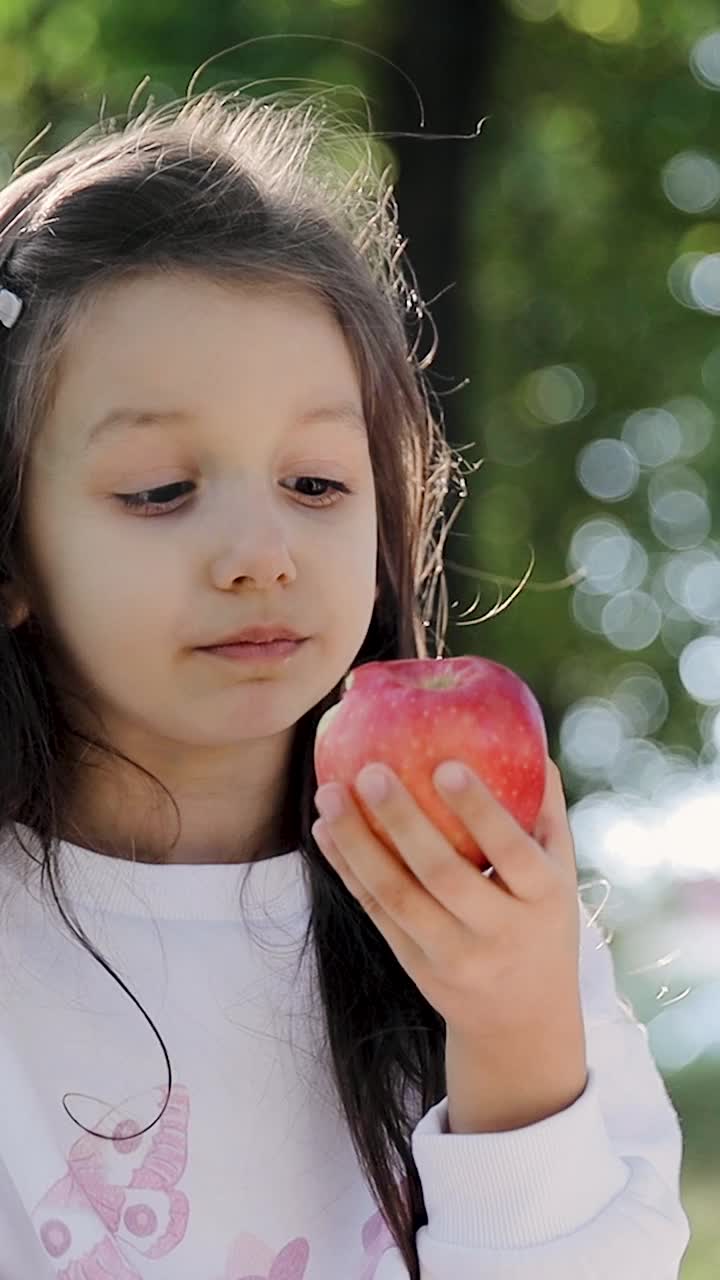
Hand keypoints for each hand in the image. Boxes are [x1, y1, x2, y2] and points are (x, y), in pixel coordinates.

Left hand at [312, 758, 582, 1046]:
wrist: (520, 1022)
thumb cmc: (540, 921)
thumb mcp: (560, 874)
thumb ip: (545, 811)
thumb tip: (527, 739)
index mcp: (544, 899)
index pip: (511, 852)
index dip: (480, 811)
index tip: (446, 765)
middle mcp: (498, 932)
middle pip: (443, 875)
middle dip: (403, 821)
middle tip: (370, 770)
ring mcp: (452, 955)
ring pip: (396, 897)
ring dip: (357, 843)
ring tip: (329, 794)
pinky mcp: (414, 966)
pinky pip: (375, 912)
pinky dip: (347, 870)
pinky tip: (325, 831)